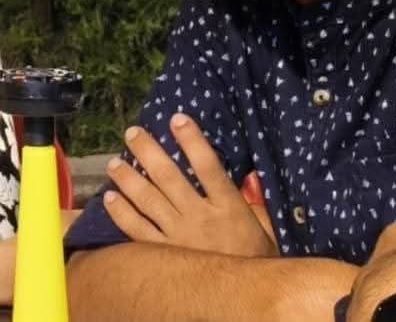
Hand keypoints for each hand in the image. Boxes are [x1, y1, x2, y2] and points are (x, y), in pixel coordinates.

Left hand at [104, 113, 278, 257]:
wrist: (245, 298)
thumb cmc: (255, 258)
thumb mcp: (264, 225)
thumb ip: (253, 199)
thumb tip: (249, 174)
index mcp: (228, 206)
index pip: (208, 165)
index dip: (192, 140)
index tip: (177, 118)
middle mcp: (200, 218)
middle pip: (169, 177)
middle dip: (149, 152)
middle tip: (132, 133)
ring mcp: (179, 238)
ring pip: (148, 201)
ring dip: (129, 179)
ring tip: (113, 162)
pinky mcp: (165, 256)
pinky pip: (137, 233)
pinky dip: (122, 214)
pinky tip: (110, 199)